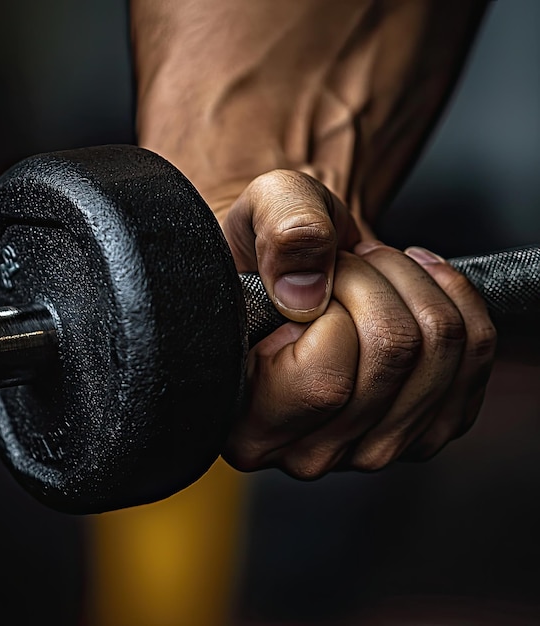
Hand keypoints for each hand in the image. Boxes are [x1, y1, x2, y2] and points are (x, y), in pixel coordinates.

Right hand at [221, 214, 496, 476]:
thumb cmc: (275, 254)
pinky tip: (409, 290)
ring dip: (412, 285)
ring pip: (440, 352)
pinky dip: (452, 299)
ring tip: (369, 276)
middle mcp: (306, 454)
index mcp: (246, 425)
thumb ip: (280, 233)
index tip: (309, 277)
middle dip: (376, 280)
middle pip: (394, 357)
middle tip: (341, 266)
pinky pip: (474, 356)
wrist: (305, 273)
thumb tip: (305, 292)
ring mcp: (371, 450)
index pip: (326, 383)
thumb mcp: (263, 212)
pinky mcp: (424, 432)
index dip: (333, 302)